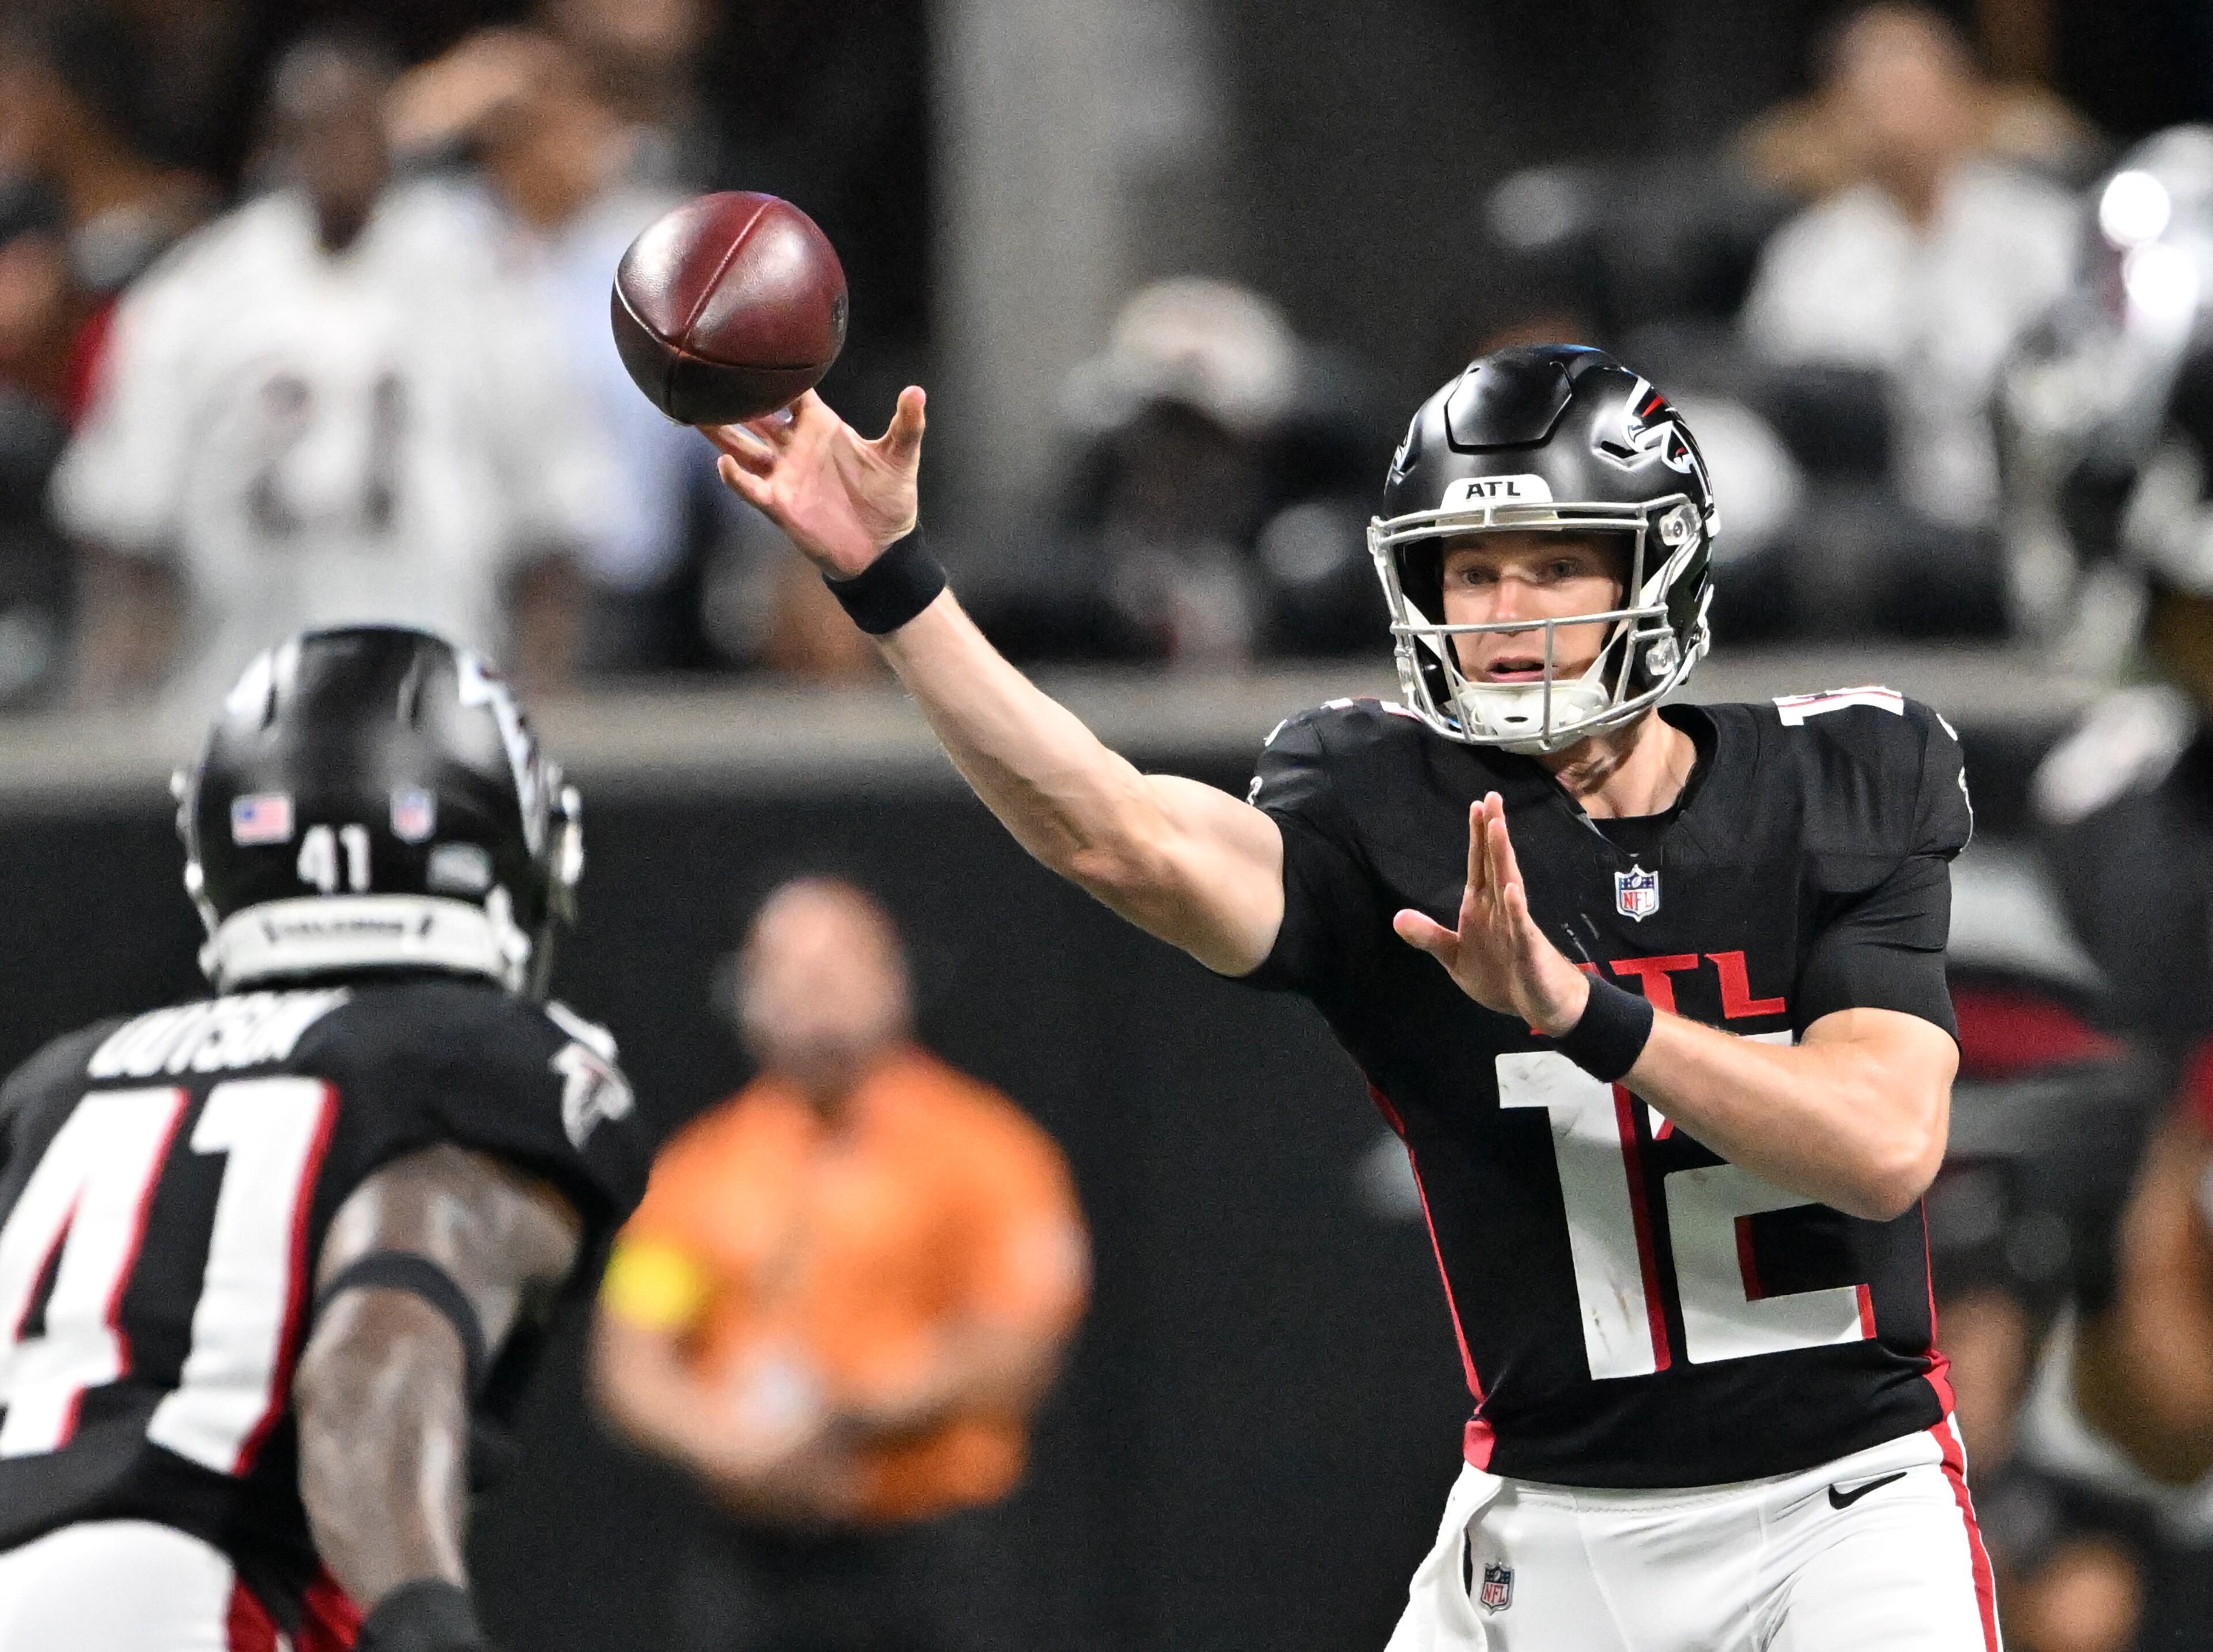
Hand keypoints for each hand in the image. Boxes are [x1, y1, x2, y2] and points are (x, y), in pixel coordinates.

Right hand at [703, 388, 925, 578]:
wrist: (882, 549)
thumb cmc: (890, 499)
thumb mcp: (901, 457)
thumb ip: (907, 424)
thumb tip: (917, 391)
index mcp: (820, 424)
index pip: (791, 389)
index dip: (774, 369)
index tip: (752, 344)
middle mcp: (795, 444)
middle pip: (754, 413)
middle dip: (731, 396)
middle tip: (703, 370)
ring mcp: (784, 473)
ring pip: (741, 445)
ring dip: (718, 430)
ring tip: (693, 409)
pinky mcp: (779, 503)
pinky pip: (750, 486)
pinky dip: (735, 476)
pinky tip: (723, 462)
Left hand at [1393, 794, 1593, 1035]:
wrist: (1539, 1005)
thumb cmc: (1502, 975)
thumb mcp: (1455, 958)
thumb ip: (1429, 936)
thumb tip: (1397, 918)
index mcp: (1482, 907)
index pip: (1478, 865)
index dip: (1477, 836)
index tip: (1476, 805)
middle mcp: (1500, 908)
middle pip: (1495, 863)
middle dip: (1492, 831)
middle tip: (1491, 797)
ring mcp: (1516, 926)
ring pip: (1508, 884)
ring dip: (1502, 857)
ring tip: (1497, 827)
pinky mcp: (1527, 948)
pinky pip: (1522, 926)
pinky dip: (1516, 909)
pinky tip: (1511, 889)